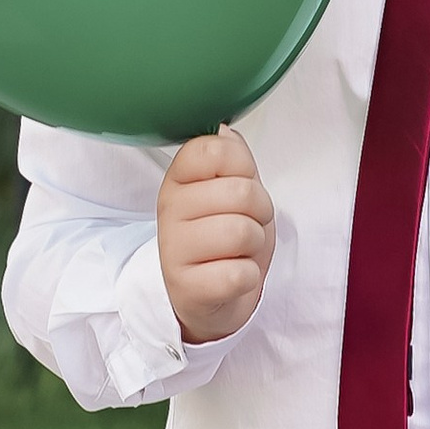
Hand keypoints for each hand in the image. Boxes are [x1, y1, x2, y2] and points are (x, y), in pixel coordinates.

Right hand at [157, 126, 276, 345]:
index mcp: (178, 179)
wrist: (210, 298)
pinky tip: (231, 276)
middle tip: (245, 225)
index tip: (237, 185)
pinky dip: (248, 277)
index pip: (214, 149)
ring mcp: (173, 250)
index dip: (243, 167)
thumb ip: (231, 158)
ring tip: (238, 251)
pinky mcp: (187, 288)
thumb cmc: (224, 239)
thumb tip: (225, 130)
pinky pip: (240, 273)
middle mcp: (169, 210)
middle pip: (242, 192)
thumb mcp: (230, 190)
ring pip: (243, 231)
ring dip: (254, 245)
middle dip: (260, 211)